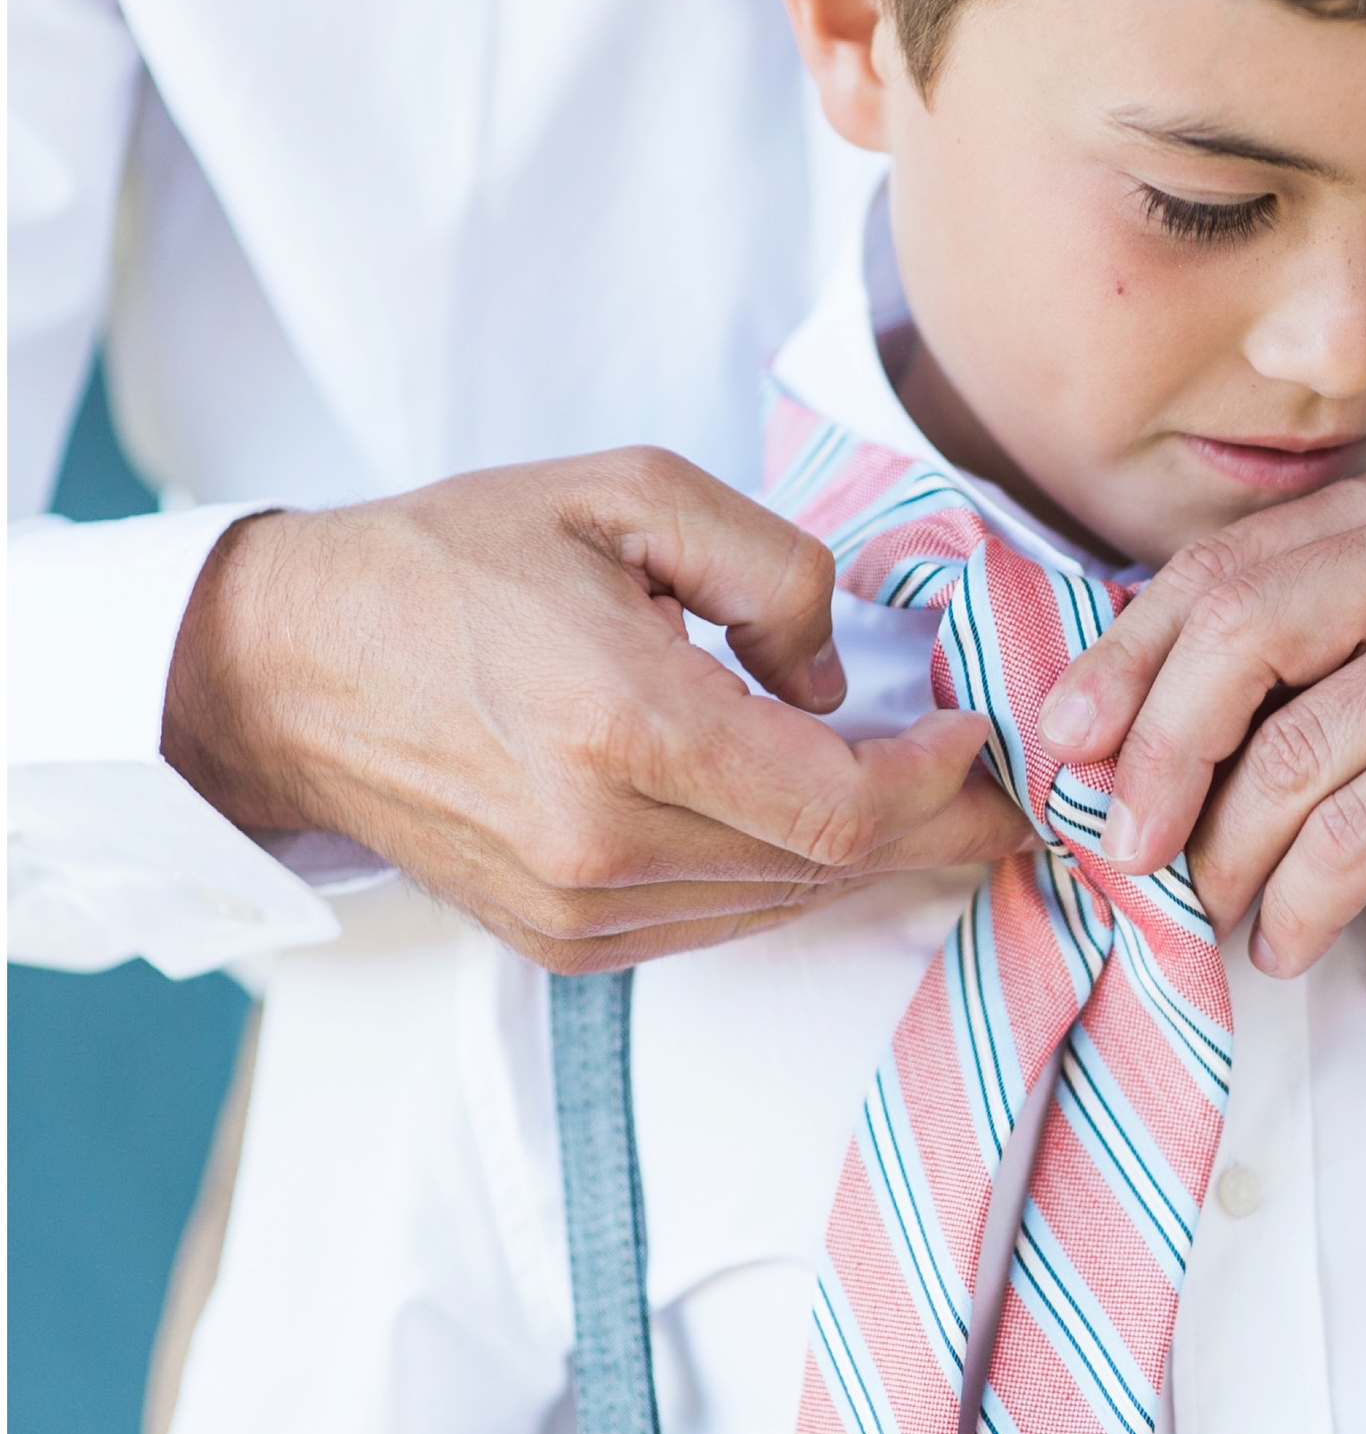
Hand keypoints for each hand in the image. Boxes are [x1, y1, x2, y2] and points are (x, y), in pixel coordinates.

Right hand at [162, 448, 1034, 970]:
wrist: (290, 666)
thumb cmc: (457, 560)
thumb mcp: (629, 492)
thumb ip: (771, 569)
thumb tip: (836, 684)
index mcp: (624, 727)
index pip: (843, 805)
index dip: (940, 782)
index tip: (978, 730)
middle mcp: (603, 843)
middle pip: (831, 867)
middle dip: (938, 826)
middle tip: (1007, 789)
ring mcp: (579, 909)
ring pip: (784, 904)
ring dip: (869, 855)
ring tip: (929, 799)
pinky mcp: (562, 941)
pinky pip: (722, 923)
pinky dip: (787, 877)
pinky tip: (818, 826)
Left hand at [1033, 468, 1365, 981]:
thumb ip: (1263, 688)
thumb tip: (1094, 744)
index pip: (1221, 569)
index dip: (1124, 659)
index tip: (1066, 744)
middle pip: (1240, 634)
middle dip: (1158, 755)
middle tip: (1120, 848)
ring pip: (1294, 754)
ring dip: (1227, 858)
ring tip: (1214, 912)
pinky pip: (1356, 834)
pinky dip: (1298, 904)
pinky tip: (1289, 939)